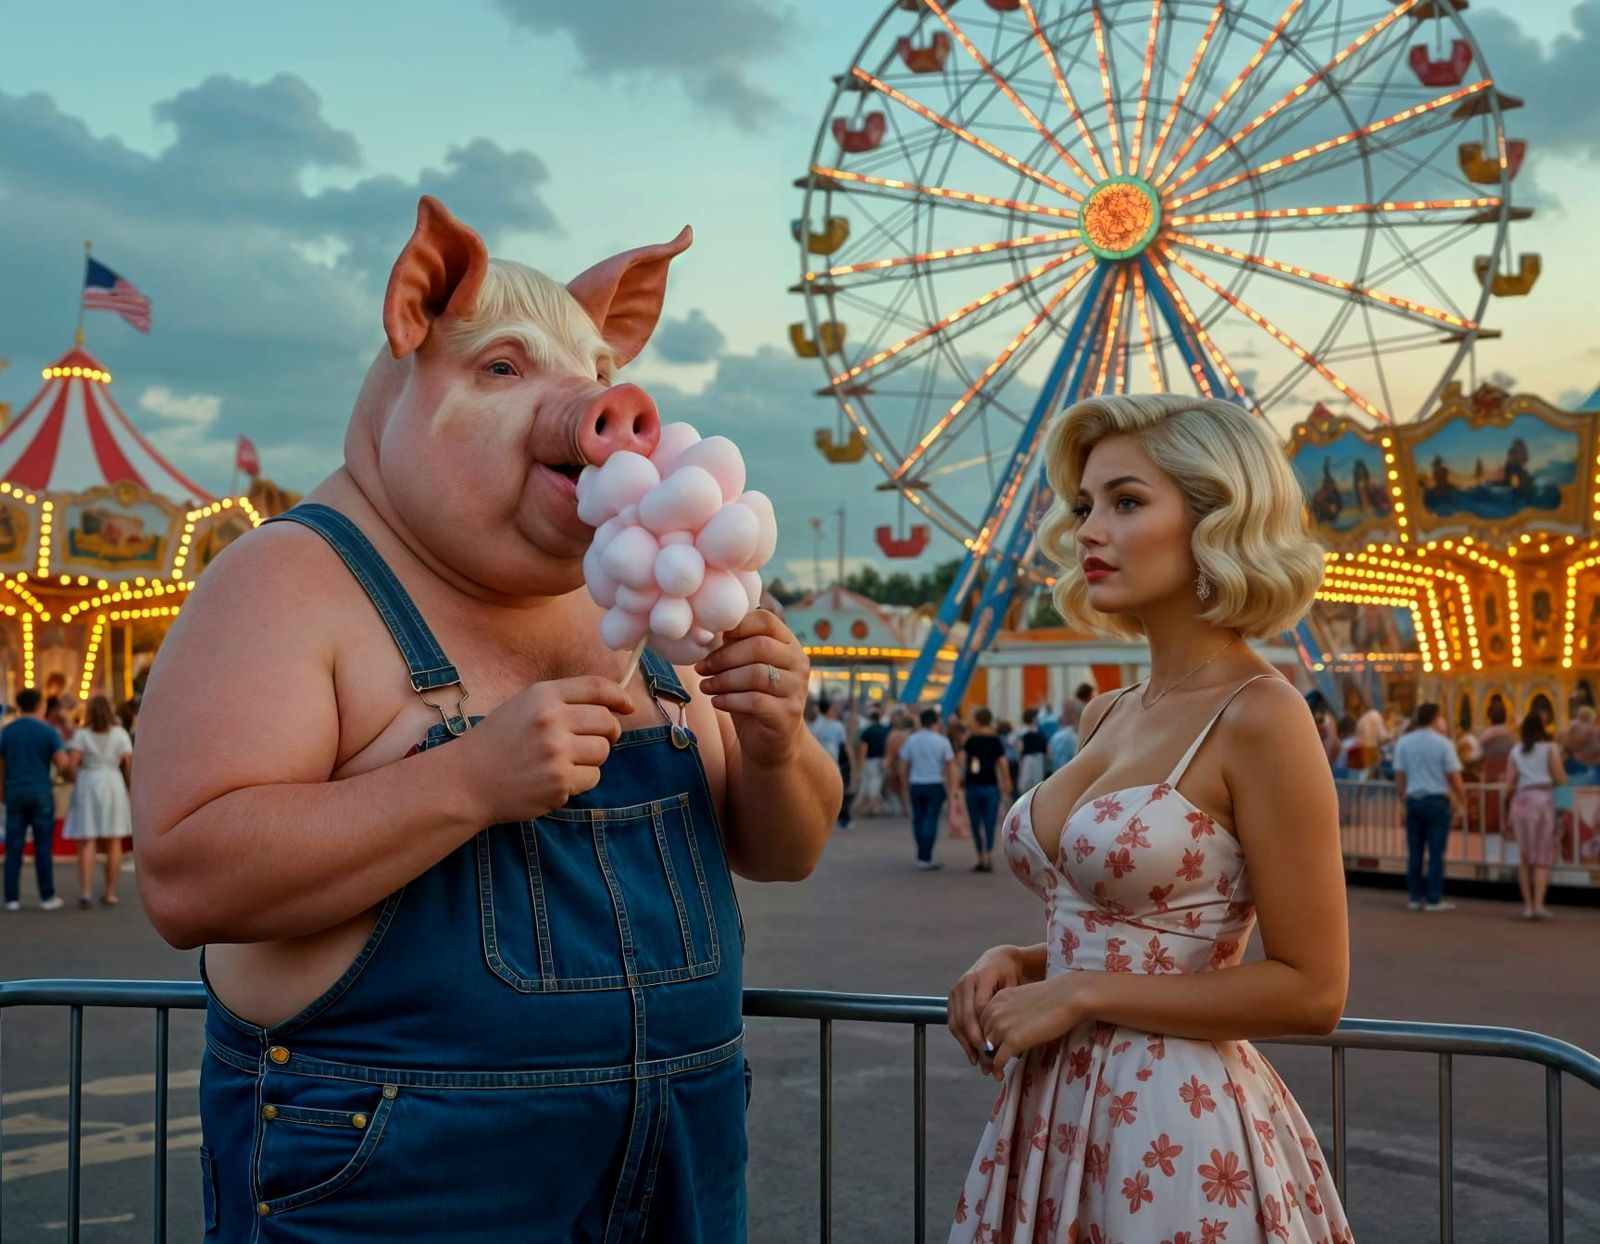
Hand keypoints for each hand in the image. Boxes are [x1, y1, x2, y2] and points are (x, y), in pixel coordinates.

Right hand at [456, 676, 633, 824]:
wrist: (466, 780)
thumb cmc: (498, 741)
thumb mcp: (525, 705)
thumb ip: (564, 701)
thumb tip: (615, 706)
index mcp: (542, 696)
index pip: (596, 688)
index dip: (619, 696)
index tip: (627, 706)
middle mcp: (551, 721)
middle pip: (607, 722)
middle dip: (607, 732)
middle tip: (588, 740)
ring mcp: (555, 754)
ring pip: (602, 752)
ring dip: (591, 757)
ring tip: (563, 760)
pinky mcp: (559, 784)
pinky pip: (592, 778)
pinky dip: (580, 780)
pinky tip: (554, 778)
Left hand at [694, 610, 809, 767]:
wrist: (772, 741)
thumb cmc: (754, 697)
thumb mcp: (744, 668)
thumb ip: (735, 647)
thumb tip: (708, 630)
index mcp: (788, 644)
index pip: (766, 620)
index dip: (737, 625)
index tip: (712, 638)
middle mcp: (798, 662)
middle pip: (760, 646)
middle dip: (724, 656)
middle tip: (701, 667)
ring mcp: (796, 688)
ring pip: (756, 674)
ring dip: (724, 679)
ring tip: (705, 686)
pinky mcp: (787, 713)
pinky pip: (755, 701)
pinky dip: (730, 700)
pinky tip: (716, 702)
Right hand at [948, 945, 1027, 1067]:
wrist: (996, 959)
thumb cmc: (1009, 973)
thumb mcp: (1013, 984)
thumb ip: (1008, 1006)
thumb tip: (1009, 1036)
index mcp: (980, 978)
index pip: (978, 1008)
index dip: (983, 1030)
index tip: (992, 1049)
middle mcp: (964, 984)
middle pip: (965, 1017)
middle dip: (973, 1041)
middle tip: (984, 1061)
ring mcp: (956, 990)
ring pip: (956, 1021)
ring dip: (965, 1043)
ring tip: (977, 1061)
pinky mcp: (952, 997)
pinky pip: (953, 1021)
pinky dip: (960, 1038)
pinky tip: (970, 1052)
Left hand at [979, 975, 1090, 1079]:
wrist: (1067, 997)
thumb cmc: (1052, 997)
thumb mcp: (1022, 1000)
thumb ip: (1010, 1012)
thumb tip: (1010, 1029)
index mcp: (996, 1000)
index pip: (981, 1023)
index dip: (984, 1037)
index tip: (988, 1048)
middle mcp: (993, 1012)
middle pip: (981, 1037)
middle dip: (985, 1051)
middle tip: (987, 1064)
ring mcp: (1001, 1026)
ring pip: (987, 1050)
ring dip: (989, 1062)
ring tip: (992, 1071)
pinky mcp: (1012, 1041)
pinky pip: (998, 1060)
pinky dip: (998, 1070)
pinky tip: (999, 1076)